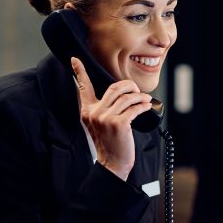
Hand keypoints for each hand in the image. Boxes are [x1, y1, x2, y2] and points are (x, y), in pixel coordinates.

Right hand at [71, 57, 151, 179]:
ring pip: (127, 97)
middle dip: (130, 86)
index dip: (79, 72)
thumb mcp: (100, 125)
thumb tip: (121, 95)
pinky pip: (134, 108)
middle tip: (137, 92)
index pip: (83, 87)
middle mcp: (95, 112)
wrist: (112, 164)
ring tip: (145, 100)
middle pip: (115, 87)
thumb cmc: (110, 144)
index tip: (75, 59)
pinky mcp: (118, 124)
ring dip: (140, 97)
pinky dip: (144, 106)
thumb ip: (104, 110)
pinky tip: (147, 107)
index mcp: (88, 111)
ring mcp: (106, 118)